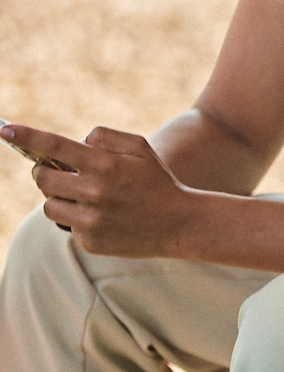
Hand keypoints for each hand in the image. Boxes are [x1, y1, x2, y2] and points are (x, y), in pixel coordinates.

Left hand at [1, 123, 191, 257]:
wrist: (178, 223)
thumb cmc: (155, 180)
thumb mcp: (139, 146)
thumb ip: (105, 137)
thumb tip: (76, 143)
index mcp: (105, 164)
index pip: (55, 146)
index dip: (26, 136)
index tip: (4, 129)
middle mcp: (94, 192)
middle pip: (43, 178)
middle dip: (44, 171)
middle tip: (57, 171)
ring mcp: (91, 220)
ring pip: (50, 205)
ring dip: (58, 197)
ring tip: (83, 196)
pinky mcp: (90, 242)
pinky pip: (67, 226)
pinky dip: (78, 219)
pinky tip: (102, 218)